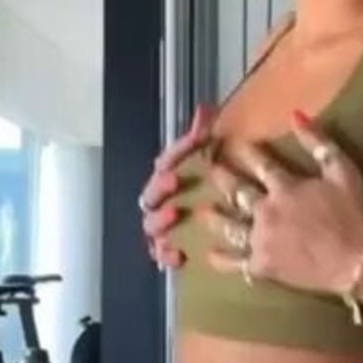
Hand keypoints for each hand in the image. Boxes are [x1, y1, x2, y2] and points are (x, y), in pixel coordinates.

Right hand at [138, 103, 216, 267]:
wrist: (212, 222)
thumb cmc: (206, 185)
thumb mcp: (207, 158)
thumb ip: (202, 133)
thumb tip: (205, 107)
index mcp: (167, 176)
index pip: (166, 160)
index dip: (178, 150)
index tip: (195, 141)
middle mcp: (158, 200)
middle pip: (151, 192)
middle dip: (161, 185)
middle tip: (174, 179)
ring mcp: (159, 226)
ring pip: (150, 224)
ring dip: (160, 218)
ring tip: (175, 212)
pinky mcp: (165, 250)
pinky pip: (160, 255)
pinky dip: (167, 254)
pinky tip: (180, 254)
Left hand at [199, 110, 362, 294]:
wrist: (361, 261)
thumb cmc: (356, 214)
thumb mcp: (344, 170)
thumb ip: (319, 142)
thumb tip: (295, 115)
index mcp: (285, 186)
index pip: (259, 163)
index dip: (244, 151)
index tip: (231, 142)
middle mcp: (266, 211)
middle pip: (236, 191)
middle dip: (220, 178)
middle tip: (208, 170)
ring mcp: (262, 240)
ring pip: (229, 225)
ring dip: (214, 217)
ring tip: (202, 211)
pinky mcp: (264, 266)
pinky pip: (236, 263)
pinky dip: (221, 259)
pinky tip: (210, 254)